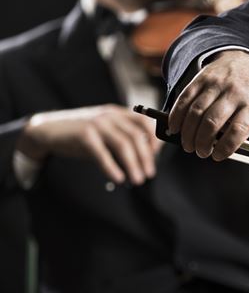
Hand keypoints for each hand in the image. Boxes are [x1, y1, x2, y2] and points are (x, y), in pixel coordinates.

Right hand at [17, 105, 160, 184]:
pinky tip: (119, 178)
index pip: (145, 122)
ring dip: (133, 164)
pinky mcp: (83, 135)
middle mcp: (110, 116)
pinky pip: (102, 154)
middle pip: (136, 136)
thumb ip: (123, 139)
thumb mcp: (105, 131)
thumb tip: (145, 159)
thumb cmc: (82, 133)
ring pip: (123, 144)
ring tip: (138, 179)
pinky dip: (112, 167)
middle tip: (150, 174)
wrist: (49, 130)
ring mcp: (97, 124)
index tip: (157, 156)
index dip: (154, 139)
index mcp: (118, 113)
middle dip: (146, 157)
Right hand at [168, 50, 248, 160]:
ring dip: (188, 133)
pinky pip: (184, 99)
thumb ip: (240, 131)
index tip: (217, 156)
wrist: (242, 62)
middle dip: (202, 142)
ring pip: (196, 112)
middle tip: (200, 152)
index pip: (238, 129)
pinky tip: (175, 128)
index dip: (226, 146)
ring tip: (188, 145)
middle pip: (212, 121)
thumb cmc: (246, 96)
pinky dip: (176, 116)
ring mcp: (216, 84)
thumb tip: (218, 150)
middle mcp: (233, 92)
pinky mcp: (201, 78)